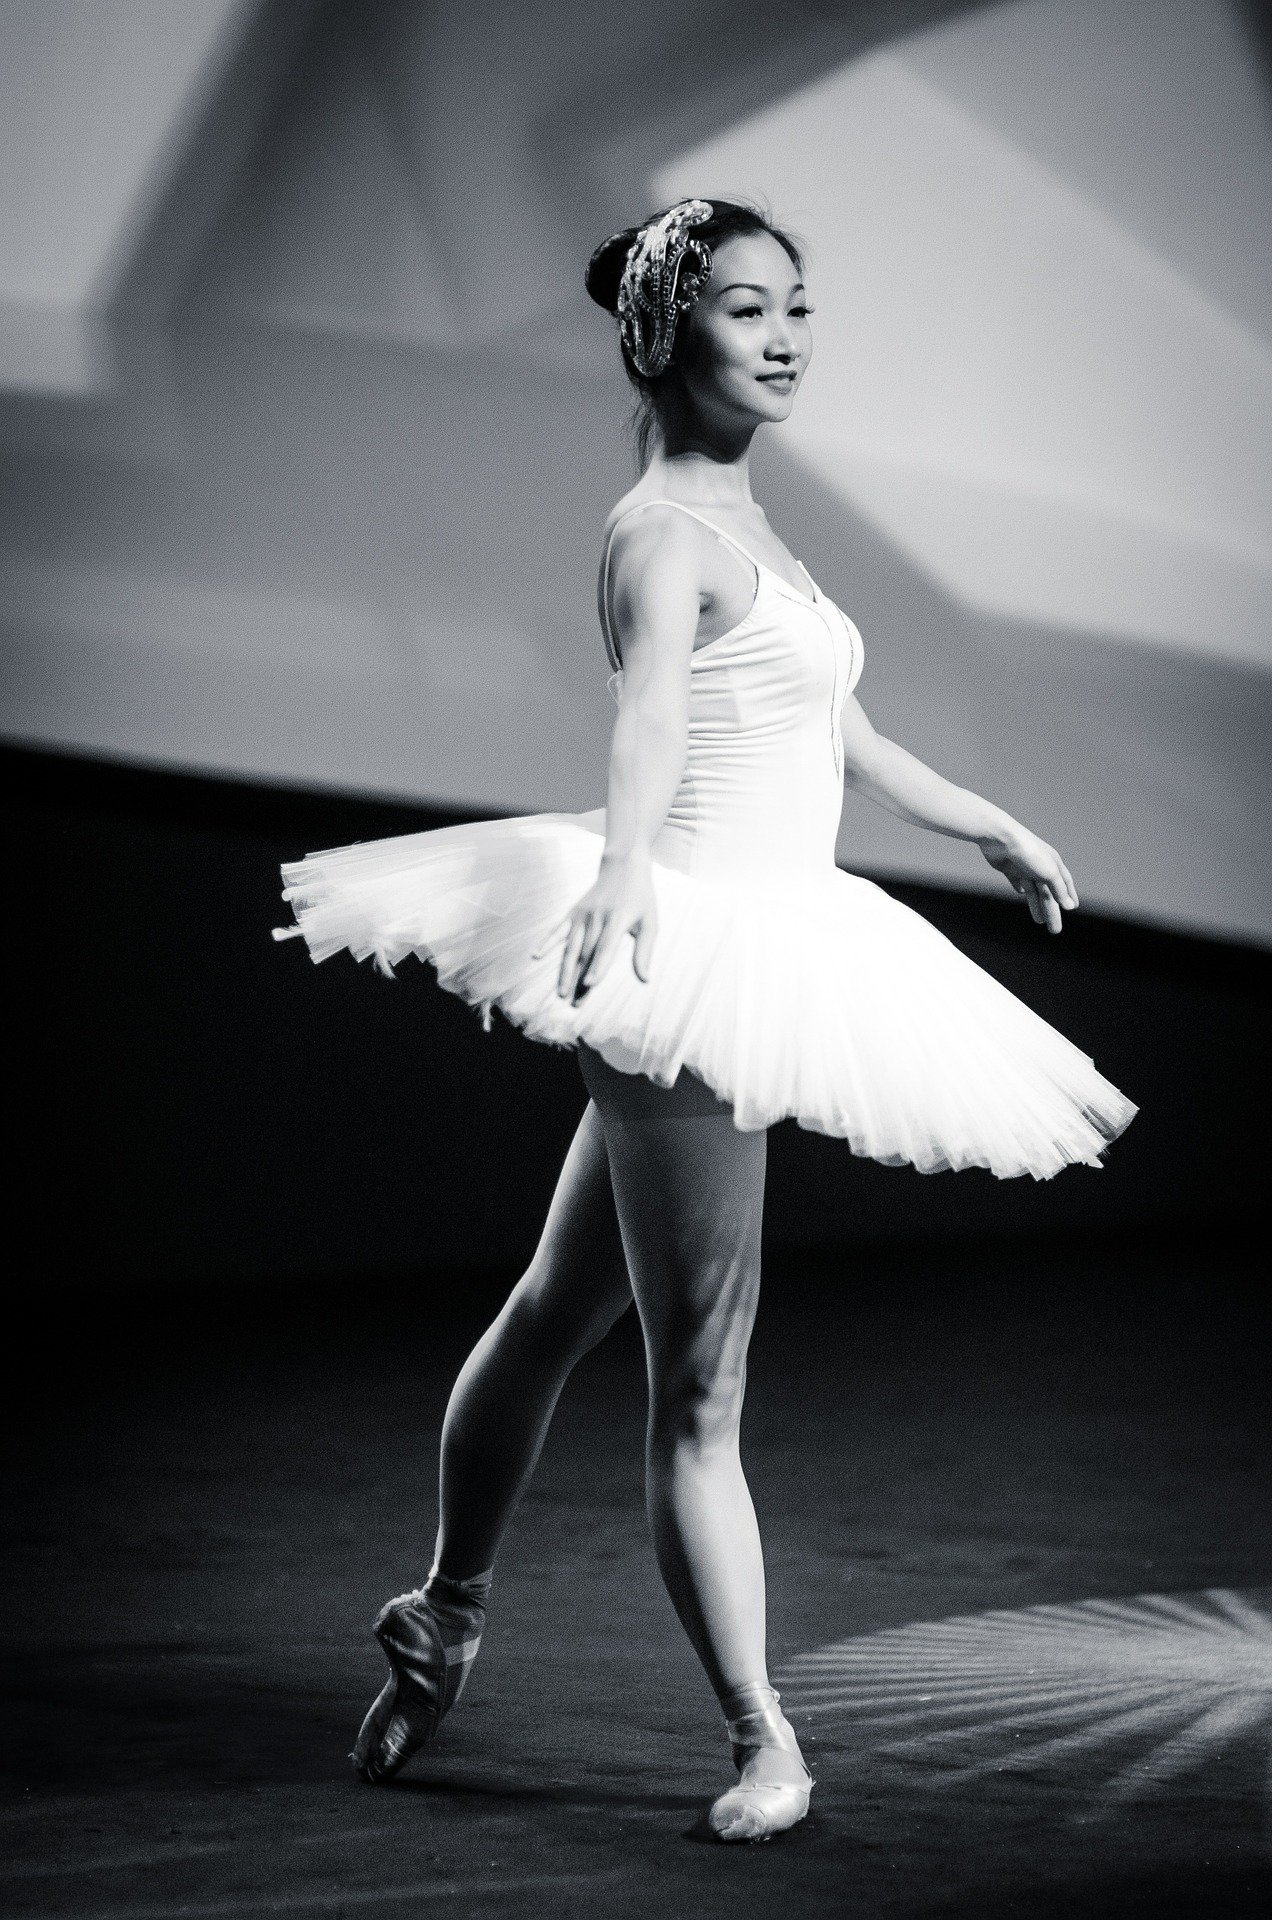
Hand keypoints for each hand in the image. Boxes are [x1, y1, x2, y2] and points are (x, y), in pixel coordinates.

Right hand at [531, 851, 657, 1002]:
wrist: (623, 867)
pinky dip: (546, 942)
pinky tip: (535, 956)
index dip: (597, 967)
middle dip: (580, 980)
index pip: (605, 948)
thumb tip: (644, 979)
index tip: (589, 985)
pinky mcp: (573, 913)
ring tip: (561, 993)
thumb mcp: (650, 922)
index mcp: (618, 919)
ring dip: (565, 971)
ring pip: (571, 947)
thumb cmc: (640, 898)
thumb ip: (645, 951)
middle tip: (575, 1005)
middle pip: (586, 954)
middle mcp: (597, 918)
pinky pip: (558, 930)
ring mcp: (583, 915)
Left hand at [979, 824, 1077, 933]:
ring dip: (1037, 906)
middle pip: (1048, 894)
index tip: (1072, 908)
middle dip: (1052, 912)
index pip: (1065, 884)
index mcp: (1053, 864)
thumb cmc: (1028, 852)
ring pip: (1034, 891)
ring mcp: (1024, 867)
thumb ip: (1059, 889)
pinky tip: (1022, 893)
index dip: (1069, 896)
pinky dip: (1021, 888)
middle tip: (1054, 930)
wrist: (1000, 838)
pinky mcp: (1009, 868)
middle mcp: (1040, 866)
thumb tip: (1069, 906)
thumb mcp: (1049, 872)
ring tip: (1040, 922)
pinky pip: (1017, 881)